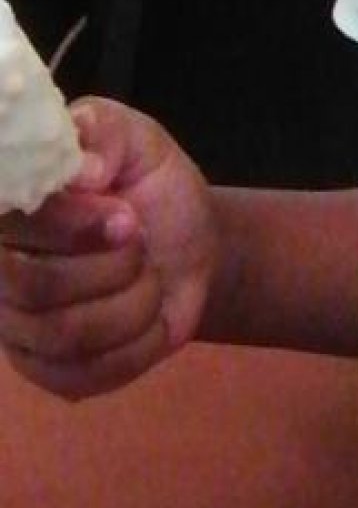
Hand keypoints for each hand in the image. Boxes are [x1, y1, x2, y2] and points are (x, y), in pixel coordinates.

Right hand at [0, 97, 215, 397]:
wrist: (189, 242)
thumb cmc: (148, 184)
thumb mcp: (137, 139)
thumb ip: (104, 132)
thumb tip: (83, 170)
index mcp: (10, 211)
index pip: (10, 226)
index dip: (70, 226)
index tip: (124, 215)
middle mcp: (0, 270)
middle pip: (34, 287)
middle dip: (110, 265)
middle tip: (140, 241)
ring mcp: (19, 328)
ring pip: (64, 335)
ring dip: (131, 302)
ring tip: (148, 274)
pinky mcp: (50, 371)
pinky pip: (87, 375)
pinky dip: (138, 343)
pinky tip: (150, 314)